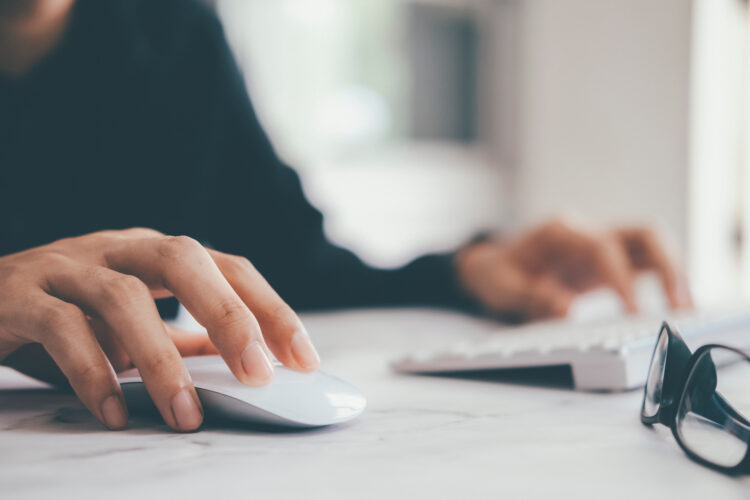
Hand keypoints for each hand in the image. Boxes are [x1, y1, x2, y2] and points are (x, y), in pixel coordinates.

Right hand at [0, 228, 318, 430]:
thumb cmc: (66, 314)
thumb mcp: (134, 323)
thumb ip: (184, 338)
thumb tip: (247, 364)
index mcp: (155, 254)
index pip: (229, 267)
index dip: (272, 309)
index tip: (304, 360)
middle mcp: (117, 249)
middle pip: (184, 260)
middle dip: (229, 317)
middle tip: (258, 377)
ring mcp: (66, 266)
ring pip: (123, 297)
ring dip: (162, 359)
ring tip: (186, 414)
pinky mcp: (18, 295)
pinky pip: (62, 328)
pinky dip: (93, 373)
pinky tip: (115, 412)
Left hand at [456, 219, 692, 320]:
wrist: (492, 266)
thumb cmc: (497, 274)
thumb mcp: (503, 289)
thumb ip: (532, 298)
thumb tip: (566, 310)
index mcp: (560, 233)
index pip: (604, 249)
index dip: (623, 280)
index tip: (637, 313)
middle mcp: (587, 232)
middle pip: (643, 233)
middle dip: (668, 266)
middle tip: (680, 307)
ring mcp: (601, 243)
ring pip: (652, 245)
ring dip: (674, 273)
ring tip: (686, 309)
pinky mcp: (609, 260)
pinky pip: (645, 263)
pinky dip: (664, 280)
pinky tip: (674, 305)